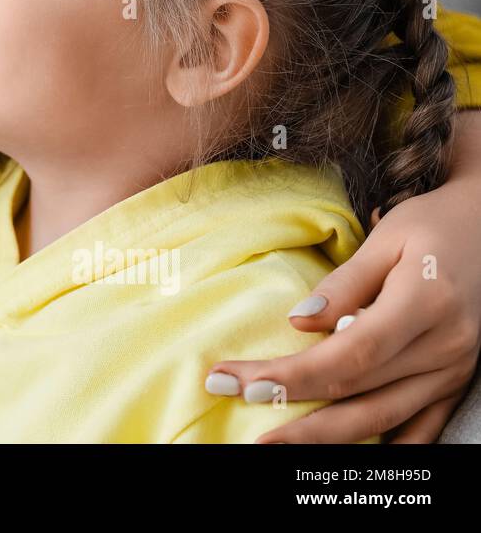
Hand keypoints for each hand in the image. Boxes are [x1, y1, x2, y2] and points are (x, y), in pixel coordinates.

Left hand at [205, 111, 480, 442]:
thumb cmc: (432, 226)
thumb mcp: (386, 239)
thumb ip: (343, 284)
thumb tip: (299, 322)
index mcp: (427, 305)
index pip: (349, 355)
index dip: (292, 374)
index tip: (240, 379)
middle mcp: (446, 348)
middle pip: (358, 392)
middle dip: (289, 407)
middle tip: (228, 397)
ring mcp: (453, 372)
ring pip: (381, 418)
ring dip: (321, 436)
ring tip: (270, 439)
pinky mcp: (454, 383)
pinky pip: (419, 429)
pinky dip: (382, 448)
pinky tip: (338, 458)